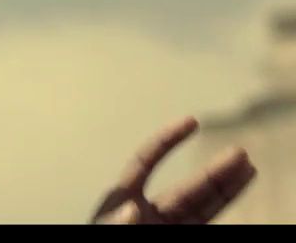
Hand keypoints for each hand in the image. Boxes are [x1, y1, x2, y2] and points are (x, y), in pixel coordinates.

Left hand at [91, 116, 255, 223]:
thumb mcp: (103, 234)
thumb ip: (115, 225)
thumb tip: (132, 208)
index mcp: (123, 200)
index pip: (145, 162)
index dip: (167, 142)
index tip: (192, 122)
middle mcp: (150, 214)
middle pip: (186, 188)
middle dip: (213, 172)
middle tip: (240, 154)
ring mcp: (168, 229)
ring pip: (203, 207)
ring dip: (226, 190)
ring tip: (248, 170)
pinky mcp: (183, 242)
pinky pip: (205, 226)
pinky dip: (223, 214)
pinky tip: (238, 200)